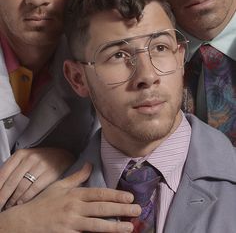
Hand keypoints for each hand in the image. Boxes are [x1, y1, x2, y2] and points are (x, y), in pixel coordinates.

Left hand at [0, 147, 74, 209]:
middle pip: (11, 182)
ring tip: (9, 206)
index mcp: (20, 154)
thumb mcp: (25, 159)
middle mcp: (29, 158)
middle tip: (0, 206)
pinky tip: (21, 203)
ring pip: (22, 187)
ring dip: (14, 200)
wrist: (61, 155)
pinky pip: (34, 189)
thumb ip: (13, 169)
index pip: (4, 174)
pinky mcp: (50, 173)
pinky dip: (26, 198)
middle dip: (3, 197)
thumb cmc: (40, 160)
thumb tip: (0, 186)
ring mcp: (40, 165)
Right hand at [0, 163, 140, 231]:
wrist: (23, 223)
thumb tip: (89, 164)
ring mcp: (71, 224)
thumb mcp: (59, 186)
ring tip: (130, 227)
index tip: (129, 197)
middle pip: (102, 208)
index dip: (115, 195)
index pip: (99, 193)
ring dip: (115, 226)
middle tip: (137, 210)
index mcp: (74, 195)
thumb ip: (77, 177)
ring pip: (97, 225)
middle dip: (121, 209)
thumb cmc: (42, 204)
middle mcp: (74, 208)